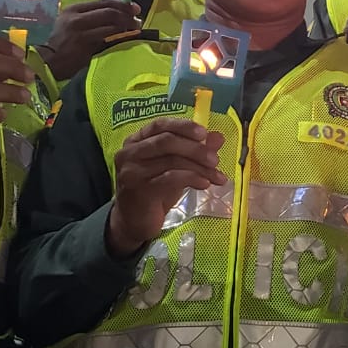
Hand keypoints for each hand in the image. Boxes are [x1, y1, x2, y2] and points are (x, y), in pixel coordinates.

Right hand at [40, 0, 140, 78]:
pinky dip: (121, 40)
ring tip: (135, 31)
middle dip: (127, 16)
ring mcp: (81, 34)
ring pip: (111, 27)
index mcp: (73, 9)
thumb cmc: (63, 42)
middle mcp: (76, 19)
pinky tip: (127, 41)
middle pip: (109, 13)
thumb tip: (119, 12)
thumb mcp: (71, 22)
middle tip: (138, 21)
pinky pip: (109, 41)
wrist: (49, 62)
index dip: (122, 4)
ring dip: (127, 28)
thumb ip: (91, 16)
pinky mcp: (86, 48)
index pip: (103, 2)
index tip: (135, 8)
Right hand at [106, 118, 226, 256]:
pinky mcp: (139, 190)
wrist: (134, 222)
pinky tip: (205, 184)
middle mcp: (129, 153)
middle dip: (195, 149)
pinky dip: (191, 178)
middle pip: (167, 141)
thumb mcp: (176, 168)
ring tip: (216, 176)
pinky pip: (170, 178)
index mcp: (135, 141)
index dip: (183, 126)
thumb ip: (195, 150)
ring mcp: (132, 172)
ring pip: (171, 160)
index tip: (204, 133)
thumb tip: (218, 137)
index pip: (159, 125)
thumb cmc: (155, 191)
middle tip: (215, 159)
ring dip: (199, 167)